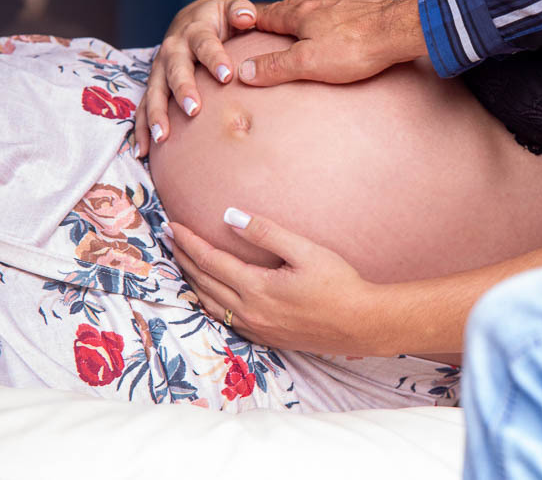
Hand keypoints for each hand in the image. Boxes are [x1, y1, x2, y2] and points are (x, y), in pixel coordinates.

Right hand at [135, 0, 255, 155]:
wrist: (191, 21)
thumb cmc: (219, 19)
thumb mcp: (230, 8)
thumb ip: (240, 11)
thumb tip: (248, 16)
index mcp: (195, 31)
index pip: (205, 44)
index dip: (215, 58)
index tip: (227, 75)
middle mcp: (173, 50)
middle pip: (176, 70)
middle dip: (183, 89)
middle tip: (194, 109)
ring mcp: (160, 69)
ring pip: (155, 91)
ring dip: (157, 114)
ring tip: (163, 136)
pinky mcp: (154, 85)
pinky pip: (144, 108)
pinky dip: (142, 129)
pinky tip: (143, 151)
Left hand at [167, 210, 392, 355]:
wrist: (361, 323)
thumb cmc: (339, 284)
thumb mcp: (307, 250)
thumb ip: (267, 232)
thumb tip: (230, 216)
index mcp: (256, 288)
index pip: (210, 261)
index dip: (189, 242)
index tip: (172, 225)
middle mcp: (249, 311)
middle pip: (203, 282)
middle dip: (182, 259)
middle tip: (169, 239)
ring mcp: (256, 328)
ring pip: (209, 303)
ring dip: (192, 281)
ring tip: (181, 263)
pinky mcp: (266, 338)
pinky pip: (224, 319)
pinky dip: (209, 302)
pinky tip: (209, 294)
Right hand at [242, 0, 425, 85]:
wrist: (400, 30)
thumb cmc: (355, 47)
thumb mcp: (308, 62)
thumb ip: (276, 66)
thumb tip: (244, 71)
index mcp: (299, 11)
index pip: (263, 15)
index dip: (248, 21)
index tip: (234, 26)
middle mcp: (317, 1)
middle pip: (286, 9)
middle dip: (272, 18)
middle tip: (259, 27)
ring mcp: (340, 2)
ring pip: (311, 8)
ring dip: (298, 17)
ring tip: (291, 27)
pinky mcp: (359, 8)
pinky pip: (333, 12)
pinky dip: (322, 19)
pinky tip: (329, 25)